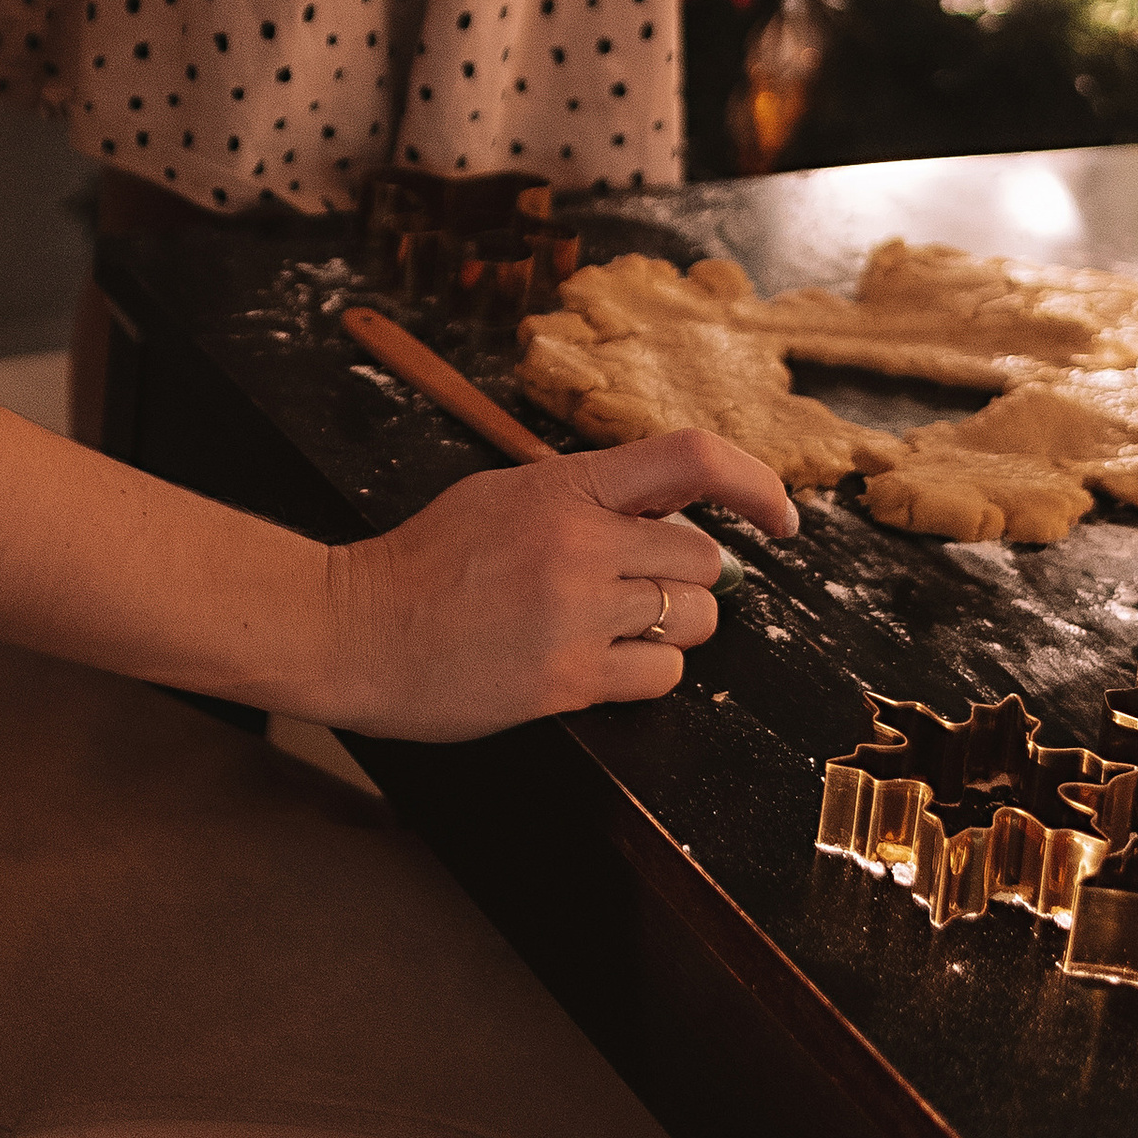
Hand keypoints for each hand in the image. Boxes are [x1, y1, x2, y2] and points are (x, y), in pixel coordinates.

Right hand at [327, 431, 798, 737]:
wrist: (356, 626)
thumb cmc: (426, 562)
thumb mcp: (504, 495)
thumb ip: (585, 497)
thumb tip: (668, 510)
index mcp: (564, 486)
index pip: (692, 458)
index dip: (756, 482)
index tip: (781, 516)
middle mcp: (579, 543)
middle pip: (704, 557)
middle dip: (686, 576)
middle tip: (638, 588)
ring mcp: (575, 613)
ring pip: (694, 620)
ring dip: (671, 627)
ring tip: (612, 626)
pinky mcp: (567, 679)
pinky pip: (659, 676)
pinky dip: (644, 674)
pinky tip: (595, 664)